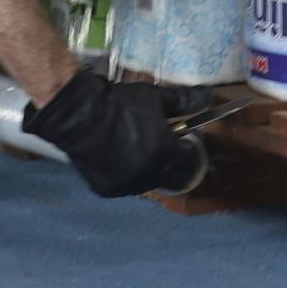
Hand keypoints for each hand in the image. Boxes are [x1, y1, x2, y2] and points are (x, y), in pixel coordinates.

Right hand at [21, 65, 214, 196]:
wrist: (79, 116)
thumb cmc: (120, 104)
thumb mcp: (155, 98)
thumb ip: (184, 101)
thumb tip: (208, 96)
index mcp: (165, 153)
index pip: (189, 159)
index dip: (188, 147)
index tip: (182, 138)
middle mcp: (150, 175)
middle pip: (175, 178)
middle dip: (176, 165)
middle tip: (168, 150)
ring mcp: (128, 186)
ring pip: (150, 183)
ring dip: (152, 171)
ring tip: (142, 151)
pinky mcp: (108, 191)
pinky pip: (126, 186)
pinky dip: (128, 175)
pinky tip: (122, 159)